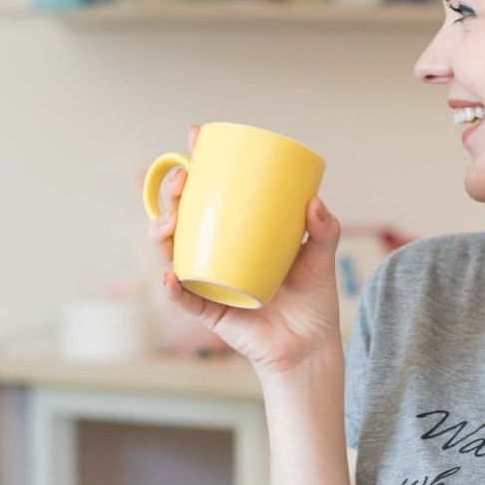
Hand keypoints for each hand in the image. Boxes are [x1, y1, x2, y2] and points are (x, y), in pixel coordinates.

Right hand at [149, 126, 344, 377]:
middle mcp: (214, 253)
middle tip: (183, 179)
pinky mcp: (209, 310)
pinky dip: (173, 288)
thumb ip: (323, 228)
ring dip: (161, 232)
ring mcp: (208, 280)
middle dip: (172, 193)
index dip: (197, 164)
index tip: (196, 137)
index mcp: (236, 234)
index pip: (210, 193)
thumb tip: (313, 202)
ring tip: (171, 222)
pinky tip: (171, 275)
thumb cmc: (312, 300)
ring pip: (171, 251)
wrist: (310, 347)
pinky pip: (183, 297)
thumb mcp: (321, 256)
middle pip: (181, 216)